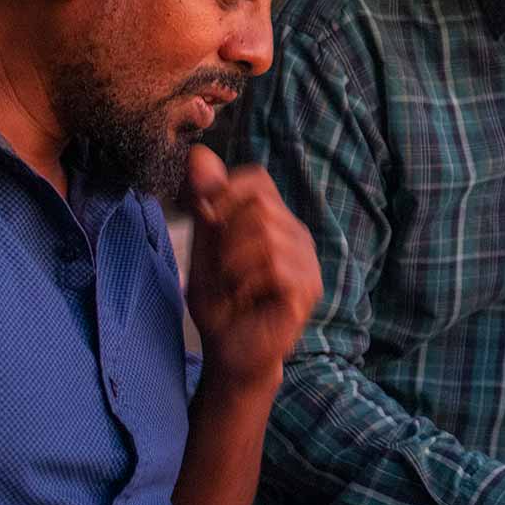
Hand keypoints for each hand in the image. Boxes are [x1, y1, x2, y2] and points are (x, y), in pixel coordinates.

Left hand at [184, 146, 320, 391]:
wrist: (229, 353)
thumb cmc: (220, 302)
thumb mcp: (203, 247)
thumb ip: (205, 203)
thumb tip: (197, 151)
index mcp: (273, 220)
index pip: (256, 179)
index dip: (225, 191)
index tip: (204, 219)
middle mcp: (295, 235)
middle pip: (258, 205)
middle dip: (226, 232)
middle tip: (220, 265)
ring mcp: (306, 262)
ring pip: (266, 234)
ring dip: (233, 261)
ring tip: (231, 285)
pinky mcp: (307, 289)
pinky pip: (276, 265)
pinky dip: (248, 280)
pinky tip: (245, 297)